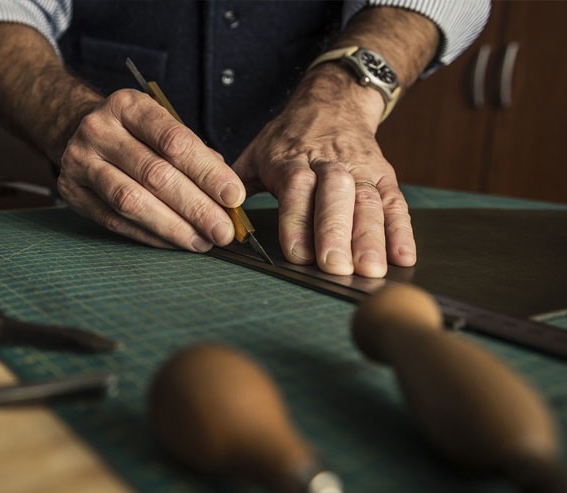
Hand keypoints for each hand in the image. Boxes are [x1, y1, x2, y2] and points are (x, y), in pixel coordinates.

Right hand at [58, 89, 244, 251]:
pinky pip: (114, 221)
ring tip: (201, 241)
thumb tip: (227, 194)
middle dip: (195, 206)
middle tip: (222, 230)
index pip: (173, 141)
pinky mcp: (71, 192)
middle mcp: (99, 130)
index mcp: (128, 106)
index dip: (207, 172)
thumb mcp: (161, 126)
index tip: (233, 196)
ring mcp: (80, 161)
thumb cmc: (133, 133)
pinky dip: (148, 235)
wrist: (77, 131)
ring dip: (172, 226)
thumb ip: (194, 153)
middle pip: (154, 174)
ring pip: (131, 201)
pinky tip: (173, 242)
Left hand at [233, 66, 416, 277]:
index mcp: (290, 158)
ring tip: (371, 270)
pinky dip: (402, 232)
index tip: (297, 253)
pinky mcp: (385, 175)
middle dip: (335, 232)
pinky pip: (395, 204)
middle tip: (335, 267)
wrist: (334, 101)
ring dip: (371, 238)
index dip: (296, 220)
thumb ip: (233, 184)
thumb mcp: (255, 153)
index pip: (296, 188)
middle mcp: (328, 162)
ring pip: (368, 202)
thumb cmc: (287, 138)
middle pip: (335, 196)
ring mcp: (360, 168)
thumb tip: (209, 217)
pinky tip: (404, 258)